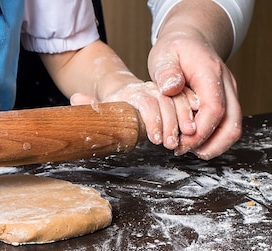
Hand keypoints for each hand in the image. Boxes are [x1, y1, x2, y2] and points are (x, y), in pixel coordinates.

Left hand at [70, 82, 196, 149]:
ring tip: (184, 142)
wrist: (135, 83)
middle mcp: (157, 87)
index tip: (153, 138)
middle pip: (168, 104)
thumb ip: (94, 102)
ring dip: (185, 123)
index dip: (153, 121)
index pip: (149, 102)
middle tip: (170, 145)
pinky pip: (193, 102)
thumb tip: (75, 99)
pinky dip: (196, 114)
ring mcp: (171, 90)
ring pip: (184, 103)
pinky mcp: (183, 94)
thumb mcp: (108, 100)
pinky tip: (196, 130)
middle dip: (172, 126)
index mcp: (139, 89)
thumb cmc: (122, 94)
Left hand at [148, 29, 241, 159]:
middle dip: (208, 145)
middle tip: (181, 151)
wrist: (192, 40)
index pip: (214, 110)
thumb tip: (171, 88)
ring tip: (185, 150)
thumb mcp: (164, 54)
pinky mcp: (226, 102)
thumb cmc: (176, 49)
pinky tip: (191, 142)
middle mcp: (227, 85)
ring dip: (212, 146)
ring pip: (232, 129)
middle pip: (231, 124)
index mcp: (211, 73)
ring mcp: (229, 94)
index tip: (180, 143)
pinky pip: (226, 126)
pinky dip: (212, 139)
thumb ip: (166, 71)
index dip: (200, 132)